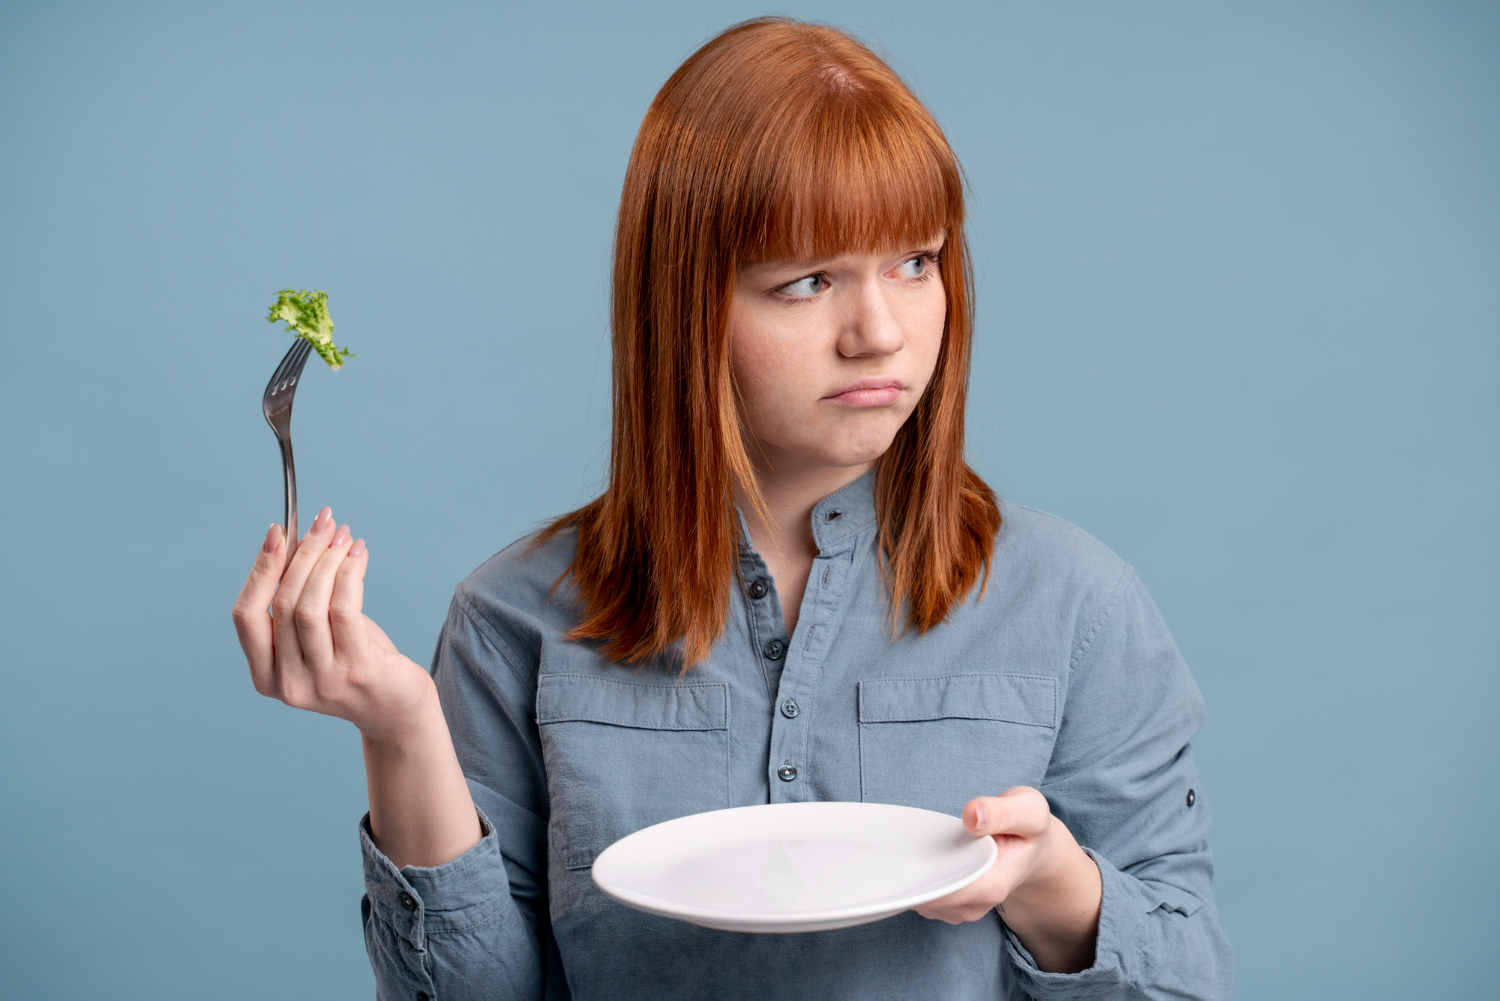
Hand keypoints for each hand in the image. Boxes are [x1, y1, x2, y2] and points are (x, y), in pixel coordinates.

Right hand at [231, 507, 436, 741]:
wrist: (396, 708)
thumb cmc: (353, 662)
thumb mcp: (317, 636)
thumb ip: (299, 600)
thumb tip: (295, 541)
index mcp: (265, 675)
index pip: (246, 615)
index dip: (259, 569)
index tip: (278, 531)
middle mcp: (287, 683)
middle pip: (282, 604)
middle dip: (303, 554)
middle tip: (324, 523)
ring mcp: (321, 681)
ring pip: (310, 605)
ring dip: (328, 560)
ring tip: (344, 536)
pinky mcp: (357, 670)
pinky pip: (345, 610)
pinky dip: (350, 574)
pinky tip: (359, 555)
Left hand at [912, 786, 1101, 972]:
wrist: (1035, 851)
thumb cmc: (1028, 829)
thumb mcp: (1027, 810)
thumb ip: (1002, 812)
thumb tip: (972, 816)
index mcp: (992, 885)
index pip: (945, 892)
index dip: (921, 876)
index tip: (909, 852)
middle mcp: (976, 904)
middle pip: (926, 898)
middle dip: (912, 873)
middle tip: (909, 842)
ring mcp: (963, 909)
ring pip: (920, 900)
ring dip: (914, 875)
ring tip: (924, 845)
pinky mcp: (953, 905)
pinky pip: (922, 897)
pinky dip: (918, 878)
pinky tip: (926, 856)